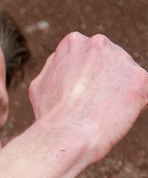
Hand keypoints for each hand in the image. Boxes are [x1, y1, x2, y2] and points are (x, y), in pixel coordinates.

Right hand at [29, 32, 147, 167]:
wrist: (67, 135)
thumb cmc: (50, 117)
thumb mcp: (40, 85)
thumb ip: (55, 69)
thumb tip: (60, 64)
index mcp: (74, 42)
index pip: (88, 58)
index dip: (85, 80)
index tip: (79, 96)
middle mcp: (99, 43)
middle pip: (110, 63)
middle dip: (105, 82)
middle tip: (91, 107)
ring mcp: (122, 59)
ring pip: (126, 78)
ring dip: (119, 94)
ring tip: (101, 114)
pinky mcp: (140, 79)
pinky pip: (142, 93)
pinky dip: (134, 106)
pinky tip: (116, 117)